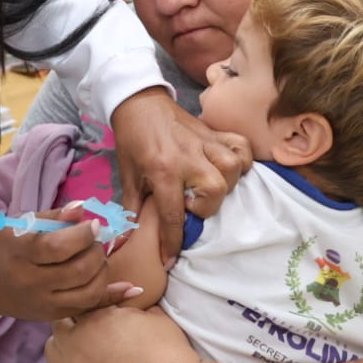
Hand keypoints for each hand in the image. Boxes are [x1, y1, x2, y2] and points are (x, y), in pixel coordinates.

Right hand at [0, 204, 137, 320]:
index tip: (93, 224)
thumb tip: (84, 208)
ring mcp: (47, 304)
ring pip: (88, 293)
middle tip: (96, 241)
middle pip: (78, 271)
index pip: (58, 248)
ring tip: (97, 258)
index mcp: (24, 256)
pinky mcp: (56, 316)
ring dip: (103, 271)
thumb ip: (54, 216)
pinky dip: (113, 298)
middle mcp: (35, 284)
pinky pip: (90, 309)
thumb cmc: (7, 248)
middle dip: (96, 252)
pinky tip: (131, 288)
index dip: (82, 235)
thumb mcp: (23, 226)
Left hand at [45, 306, 200, 362]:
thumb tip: (130, 308)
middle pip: (59, 328)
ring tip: (81, 350)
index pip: (82, 303)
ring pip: (53, 358)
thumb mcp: (153, 316)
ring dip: (62, 351)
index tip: (112, 304)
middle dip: (72, 323)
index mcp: (92, 321)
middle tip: (94, 324)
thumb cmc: (167, 352)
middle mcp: (76, 348)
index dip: (97, 301)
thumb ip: (133, 309)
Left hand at [110, 88, 251, 259]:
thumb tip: (121, 244)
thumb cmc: (132, 141)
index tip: (170, 260)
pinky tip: (229, 168)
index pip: (172, 214)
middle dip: (205, 207)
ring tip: (208, 186)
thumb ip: (130, 211)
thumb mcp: (128, 176)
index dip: (171, 242)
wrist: (137, 101)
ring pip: (232, 168)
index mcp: (162, 170)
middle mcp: (188, 157)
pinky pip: (240, 145)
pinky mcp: (214, 132)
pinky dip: (241, 158)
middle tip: (190, 204)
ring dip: (225, 182)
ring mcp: (204, 142)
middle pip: (215, 191)